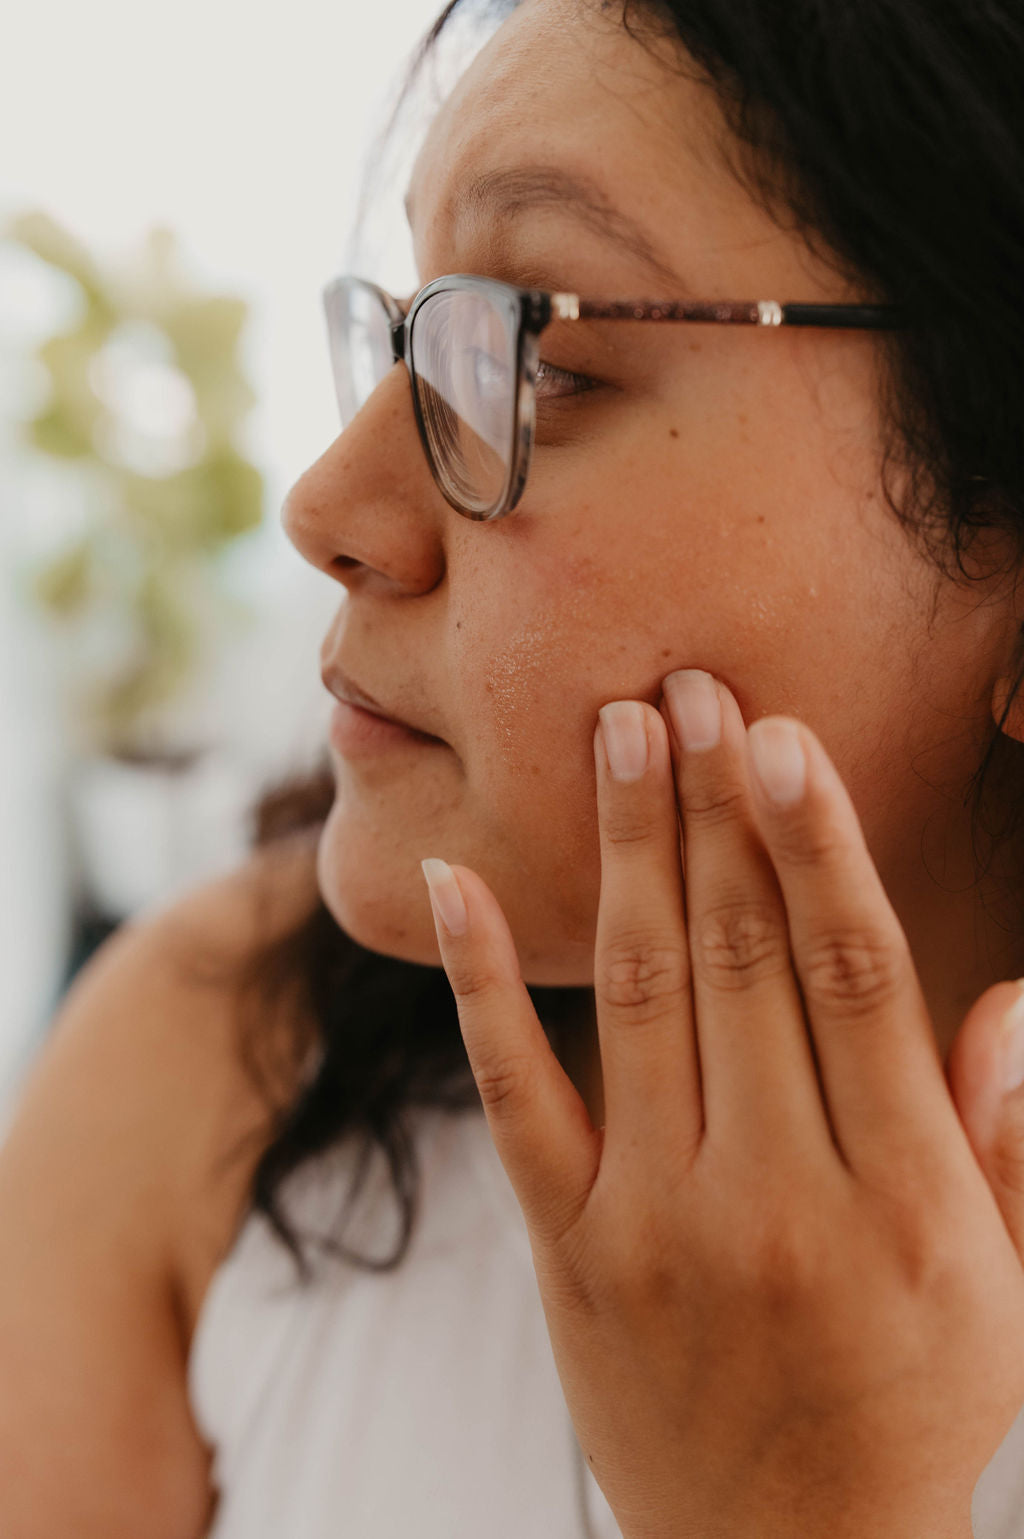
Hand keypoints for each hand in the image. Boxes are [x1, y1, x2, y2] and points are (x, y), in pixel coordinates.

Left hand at [421, 669, 1023, 1538]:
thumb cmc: (929, 1424)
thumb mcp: (1009, 1295)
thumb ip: (1002, 1145)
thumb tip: (1002, 1003)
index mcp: (907, 1198)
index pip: (855, 976)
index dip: (815, 843)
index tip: (780, 738)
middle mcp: (780, 1199)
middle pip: (744, 958)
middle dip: (715, 810)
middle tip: (690, 686)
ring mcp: (662, 1227)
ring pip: (641, 999)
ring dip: (627, 853)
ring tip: (617, 732)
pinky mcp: (573, 1258)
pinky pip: (519, 1102)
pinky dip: (482, 986)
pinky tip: (453, 880)